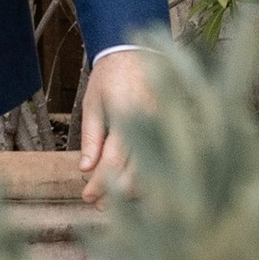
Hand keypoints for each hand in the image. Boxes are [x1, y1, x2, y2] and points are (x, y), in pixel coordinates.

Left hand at [79, 40, 156, 204]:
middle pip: (138, 173)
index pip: (114, 162)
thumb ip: (92, 137)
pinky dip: (151, 178)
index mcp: (127, 117)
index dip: (101, 184)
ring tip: (114, 202)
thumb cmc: (111, 76)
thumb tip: (85, 168)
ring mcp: (165, 129)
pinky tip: (136, 187)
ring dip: (134, 191)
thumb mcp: (93, 103)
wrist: (137, 53)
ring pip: (155, 171)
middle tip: (100, 206)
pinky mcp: (172, 130)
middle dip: (117, 194)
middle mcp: (150, 126)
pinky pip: (164, 161)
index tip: (87, 197)